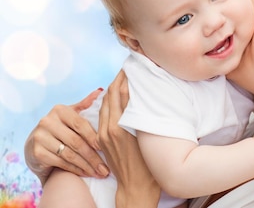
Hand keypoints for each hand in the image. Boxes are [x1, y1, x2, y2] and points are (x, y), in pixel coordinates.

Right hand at [24, 88, 108, 183]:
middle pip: (76, 141)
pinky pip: (61, 163)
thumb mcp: (71, 115)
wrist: (35, 146)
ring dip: (87, 165)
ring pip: (70, 154)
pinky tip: (86, 173)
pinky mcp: (37, 152)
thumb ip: (85, 105)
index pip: (81, 124)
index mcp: (60, 110)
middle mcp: (47, 121)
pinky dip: (76, 169)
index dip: (95, 137)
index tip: (107, 148)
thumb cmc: (61, 129)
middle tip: (106, 168)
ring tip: (99, 172)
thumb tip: (101, 90)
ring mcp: (40, 137)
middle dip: (93, 157)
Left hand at [98, 70, 160, 207]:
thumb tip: (141, 94)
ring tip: (123, 78)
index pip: (120, 93)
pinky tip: (116, 97)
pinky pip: (104, 114)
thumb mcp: (148, 136)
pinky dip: (110, 102)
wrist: (136, 188)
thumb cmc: (149, 165)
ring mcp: (104, 134)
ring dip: (113, 89)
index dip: (125, 77)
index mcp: (121, 125)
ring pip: (106, 103)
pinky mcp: (102, 140)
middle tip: (128, 67)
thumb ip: (142, 115)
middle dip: (118, 80)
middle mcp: (109, 127)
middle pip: (110, 95)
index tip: (132, 65)